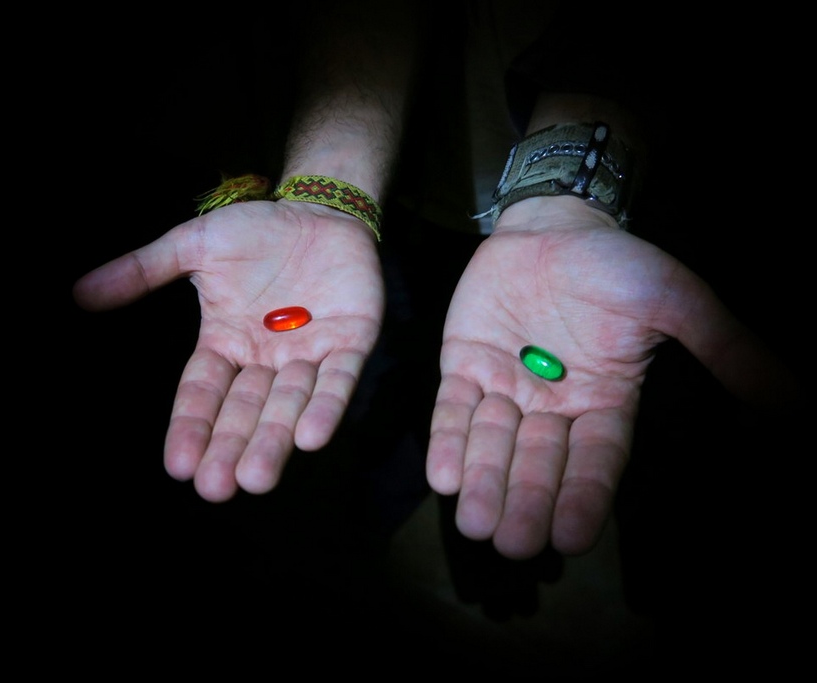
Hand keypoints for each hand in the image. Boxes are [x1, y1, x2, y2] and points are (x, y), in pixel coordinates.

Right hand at [73, 199, 383, 501]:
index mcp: (226, 342)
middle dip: (230, 450)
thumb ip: (143, 271)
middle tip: (215, 489)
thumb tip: (79, 292)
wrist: (320, 208)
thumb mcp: (193, 248)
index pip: (204, 393)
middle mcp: (266, 358)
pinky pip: (338, 380)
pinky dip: (326, 408)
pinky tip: (311, 438)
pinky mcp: (351, 342)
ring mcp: (309, 353)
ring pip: (288, 406)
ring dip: (273, 442)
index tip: (177, 466)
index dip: (192, 427)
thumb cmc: (258, 230)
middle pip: (245, 412)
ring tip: (256, 479)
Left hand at [426, 196, 797, 559]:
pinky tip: (442, 477)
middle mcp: (553, 404)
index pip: (596, 460)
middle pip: (539, 464)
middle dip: (526, 502)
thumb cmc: (617, 263)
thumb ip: (725, 350)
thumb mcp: (676, 303)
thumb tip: (793, 401)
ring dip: (483, 483)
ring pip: (494, 444)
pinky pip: (455, 409)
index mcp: (604, 400)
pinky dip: (448, 441)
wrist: (553, 221)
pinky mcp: (464, 364)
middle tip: (514, 545)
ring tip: (473, 523)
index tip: (573, 540)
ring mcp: (506, 385)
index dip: (584, 498)